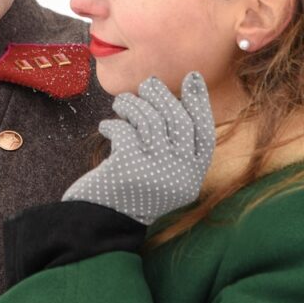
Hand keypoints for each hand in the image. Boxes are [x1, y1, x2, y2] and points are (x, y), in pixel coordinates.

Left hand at [62, 72, 215, 225]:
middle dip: (163, 95)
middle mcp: (180, 176)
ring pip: (150, 121)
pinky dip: (113, 123)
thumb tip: (169, 98)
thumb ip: (171, 147)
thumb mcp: (159, 175)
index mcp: (191, 178)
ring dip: (134, 105)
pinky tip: (106, 126)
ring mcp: (156, 173)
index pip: (204, 133)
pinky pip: (125, 130)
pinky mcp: (130, 168)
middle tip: (147, 84)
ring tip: (121, 103)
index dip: (200, 102)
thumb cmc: (128, 193)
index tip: (192, 77)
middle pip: (178, 121)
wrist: (99, 225)